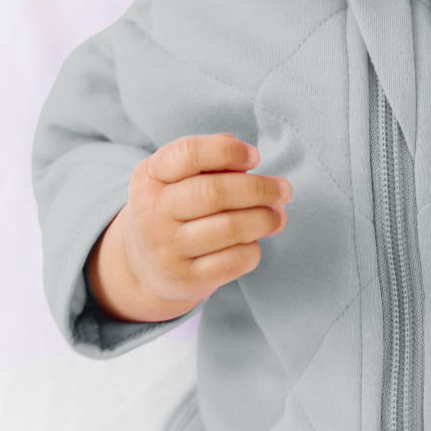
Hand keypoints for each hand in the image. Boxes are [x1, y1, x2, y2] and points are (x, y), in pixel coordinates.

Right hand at [87, 133, 289, 323]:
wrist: (146, 265)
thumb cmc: (175, 207)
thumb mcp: (177, 176)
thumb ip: (211, 160)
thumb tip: (249, 160)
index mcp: (150, 177)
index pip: (188, 153)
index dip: (228, 151)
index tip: (255, 157)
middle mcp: (152, 213)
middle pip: (213, 192)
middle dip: (259, 189)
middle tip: (284, 190)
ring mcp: (167, 250)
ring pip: (228, 228)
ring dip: (264, 219)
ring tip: (279, 216)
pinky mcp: (186, 280)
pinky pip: (232, 261)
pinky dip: (253, 248)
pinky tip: (256, 241)